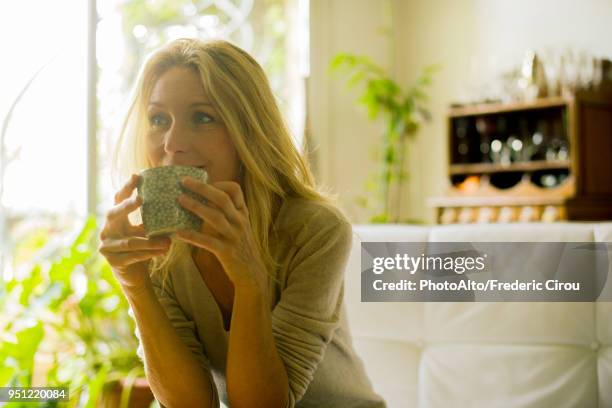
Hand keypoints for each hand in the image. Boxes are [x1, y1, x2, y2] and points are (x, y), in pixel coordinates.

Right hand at [98, 174, 171, 290]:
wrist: (134, 273)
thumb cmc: (142, 246)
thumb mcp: (146, 230)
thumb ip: (153, 218)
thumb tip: (178, 200)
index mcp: (116, 218)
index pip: (118, 199)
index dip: (126, 188)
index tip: (137, 175)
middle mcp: (107, 229)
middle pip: (113, 214)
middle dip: (127, 206)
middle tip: (141, 199)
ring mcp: (107, 245)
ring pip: (130, 241)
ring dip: (150, 241)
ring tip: (168, 241)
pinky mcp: (113, 261)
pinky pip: (133, 256)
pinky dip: (150, 253)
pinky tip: (164, 251)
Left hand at [175, 177, 265, 289]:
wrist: (252, 273)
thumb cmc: (241, 248)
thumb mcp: (240, 227)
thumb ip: (228, 214)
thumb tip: (204, 201)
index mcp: (242, 214)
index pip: (235, 190)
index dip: (219, 183)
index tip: (204, 182)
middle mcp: (239, 222)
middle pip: (222, 199)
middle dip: (202, 188)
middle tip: (184, 182)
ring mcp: (234, 236)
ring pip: (214, 217)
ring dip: (195, 206)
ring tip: (180, 200)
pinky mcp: (226, 252)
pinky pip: (208, 242)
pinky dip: (193, 236)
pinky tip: (179, 233)